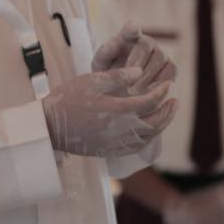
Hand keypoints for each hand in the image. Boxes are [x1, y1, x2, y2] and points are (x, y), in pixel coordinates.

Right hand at [43, 68, 176, 156]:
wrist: (49, 127)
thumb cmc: (68, 100)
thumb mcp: (92, 81)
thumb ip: (118, 76)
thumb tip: (140, 72)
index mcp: (118, 110)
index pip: (150, 101)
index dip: (162, 92)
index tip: (167, 84)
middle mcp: (121, 129)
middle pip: (155, 123)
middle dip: (168, 112)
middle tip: (174, 101)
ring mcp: (116, 143)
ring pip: (148, 137)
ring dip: (161, 126)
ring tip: (166, 115)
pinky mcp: (110, 151)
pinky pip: (136, 148)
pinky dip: (147, 139)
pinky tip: (149, 131)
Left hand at [92, 24, 176, 94]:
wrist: (121, 94)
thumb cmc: (109, 75)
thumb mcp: (101, 65)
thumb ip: (106, 52)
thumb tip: (115, 41)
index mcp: (128, 38)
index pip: (130, 29)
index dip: (132, 29)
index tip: (131, 29)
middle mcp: (147, 42)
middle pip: (147, 46)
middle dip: (137, 65)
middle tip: (125, 81)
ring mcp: (161, 54)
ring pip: (160, 59)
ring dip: (147, 76)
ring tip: (133, 91)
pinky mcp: (171, 68)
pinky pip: (170, 73)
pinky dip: (160, 84)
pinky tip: (147, 94)